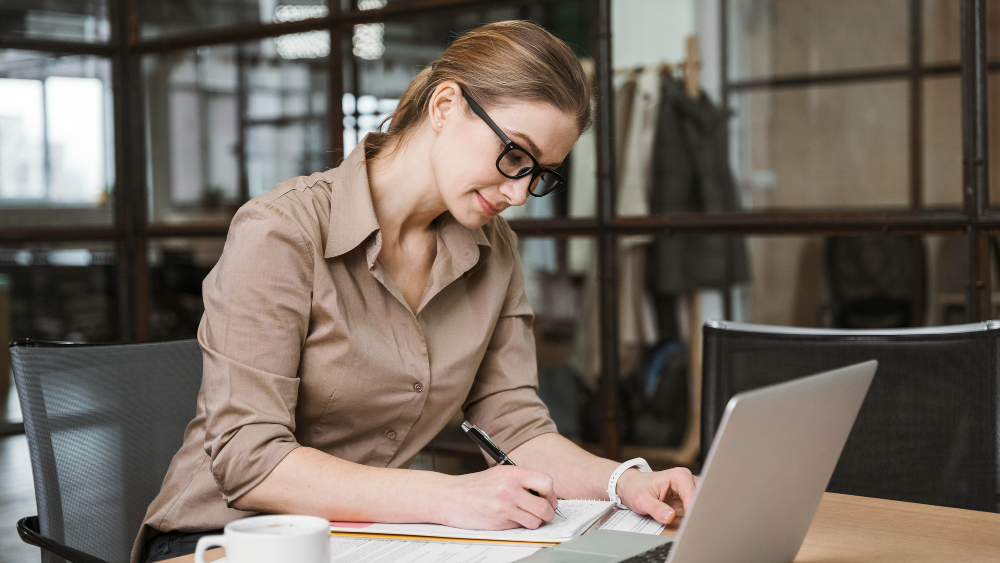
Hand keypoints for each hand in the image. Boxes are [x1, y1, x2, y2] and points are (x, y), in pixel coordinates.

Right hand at [439, 465, 559, 529]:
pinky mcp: (498, 523)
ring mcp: (503, 508)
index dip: (550, 493)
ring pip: (535, 521)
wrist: (450, 497)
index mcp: (512, 474)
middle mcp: (509, 490)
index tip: (548, 498)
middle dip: (548, 513)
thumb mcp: (499, 474)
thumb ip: (522, 481)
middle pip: (545, 506)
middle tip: (545, 513)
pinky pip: (520, 527)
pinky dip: (520, 525)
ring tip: (527, 517)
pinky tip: (511, 519)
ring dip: (535, 522)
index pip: (546, 482)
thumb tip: (546, 495)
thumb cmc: (476, 486)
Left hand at [615, 467, 697, 524]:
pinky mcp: (688, 503)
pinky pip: (696, 511)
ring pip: (702, 505)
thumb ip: (656, 508)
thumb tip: (670, 517)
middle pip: (701, 499)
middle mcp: (687, 482)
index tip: (690, 520)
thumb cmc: (636, 488)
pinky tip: (690, 526)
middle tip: (692, 526)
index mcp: (679, 476)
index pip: (692, 493)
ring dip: (698, 516)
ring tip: (691, 527)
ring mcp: (689, 492)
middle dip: (698, 512)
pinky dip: (695, 519)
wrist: (631, 487)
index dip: (692, 507)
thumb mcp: (642, 499)